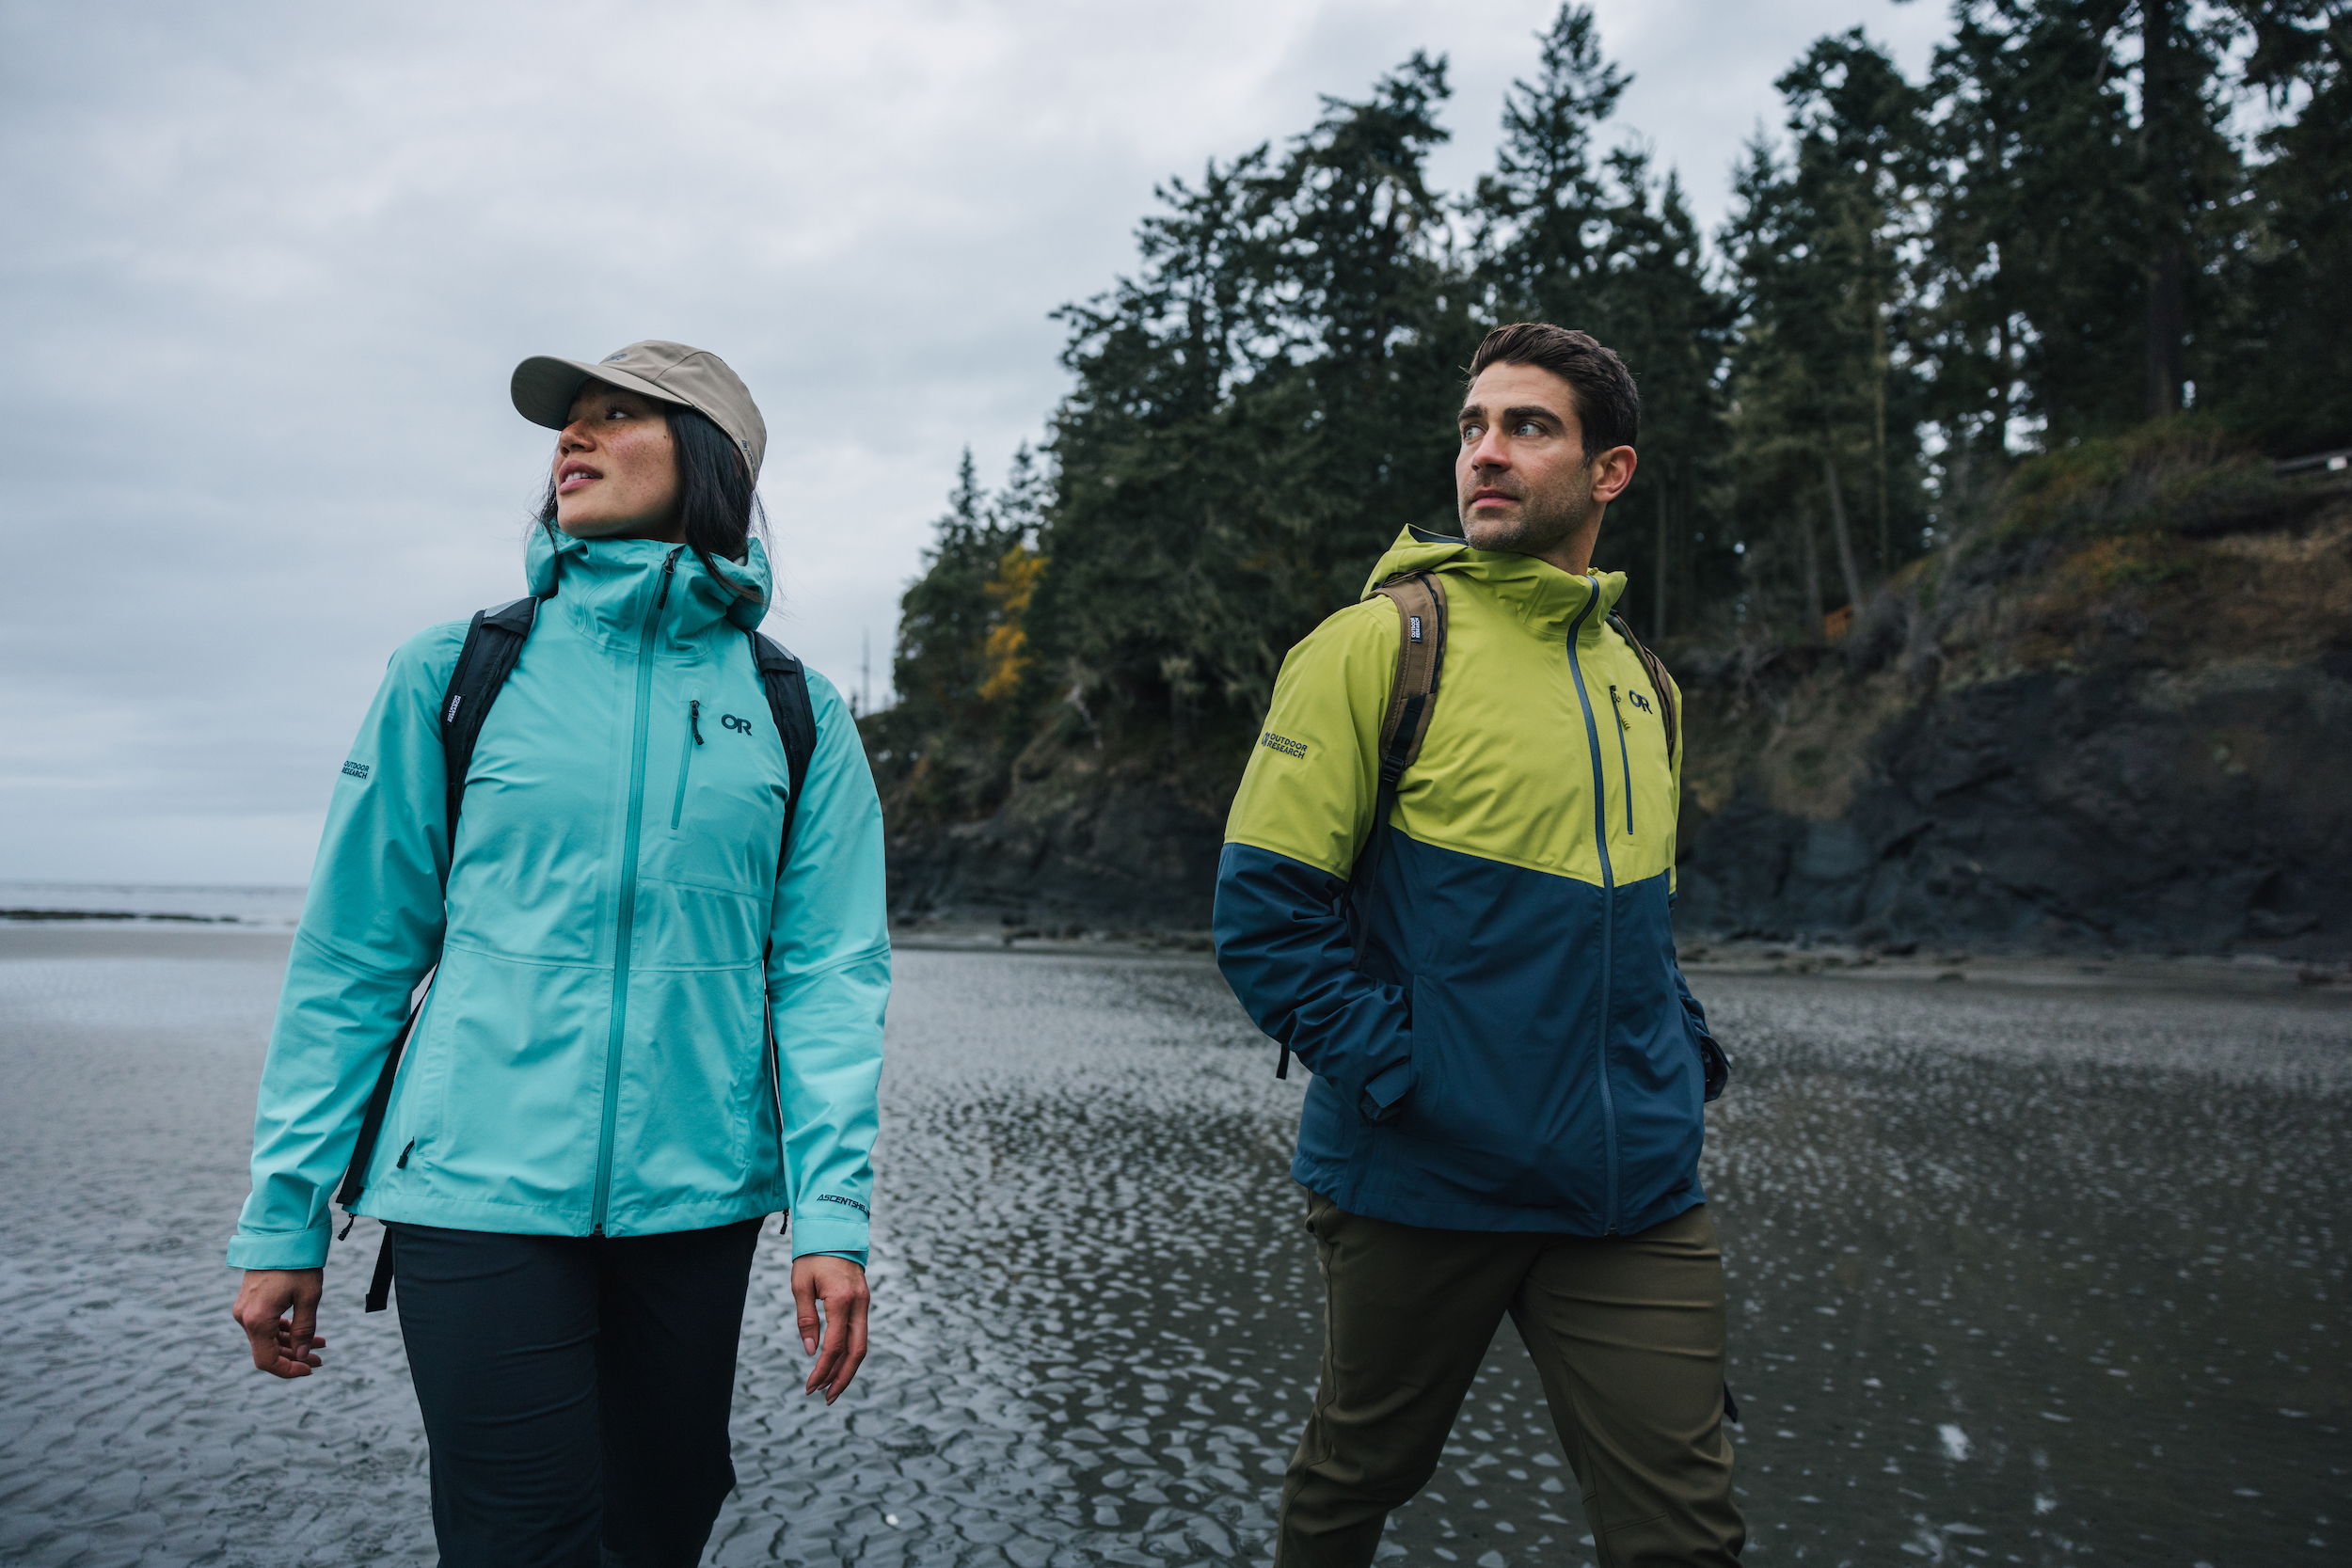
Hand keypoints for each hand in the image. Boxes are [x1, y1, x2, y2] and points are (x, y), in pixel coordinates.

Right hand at [231, 1268, 324, 1377]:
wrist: (280, 1234)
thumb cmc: (297, 1263)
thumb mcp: (308, 1297)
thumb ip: (305, 1329)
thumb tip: (303, 1355)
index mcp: (256, 1320)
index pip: (267, 1361)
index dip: (288, 1370)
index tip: (310, 1369)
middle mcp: (244, 1317)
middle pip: (267, 1351)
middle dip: (295, 1357)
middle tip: (320, 1358)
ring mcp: (244, 1309)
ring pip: (267, 1338)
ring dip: (291, 1343)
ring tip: (320, 1344)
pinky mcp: (249, 1301)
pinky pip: (265, 1324)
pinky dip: (284, 1330)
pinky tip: (304, 1332)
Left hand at [791, 1254, 868, 1403]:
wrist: (834, 1228)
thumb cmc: (812, 1256)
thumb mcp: (800, 1285)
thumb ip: (806, 1319)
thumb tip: (812, 1352)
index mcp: (841, 1299)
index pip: (835, 1345)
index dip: (822, 1370)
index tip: (809, 1386)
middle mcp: (859, 1303)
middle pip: (857, 1352)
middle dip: (842, 1378)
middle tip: (827, 1399)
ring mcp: (865, 1302)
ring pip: (862, 1344)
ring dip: (847, 1369)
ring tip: (831, 1388)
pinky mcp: (863, 1300)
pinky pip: (860, 1332)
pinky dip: (850, 1352)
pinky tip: (837, 1363)